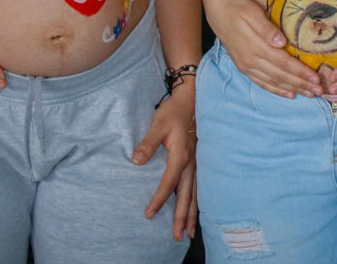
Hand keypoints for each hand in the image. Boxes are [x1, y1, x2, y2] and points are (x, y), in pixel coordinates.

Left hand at [132, 86, 197, 238]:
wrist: (193, 99)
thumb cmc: (174, 112)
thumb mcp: (158, 124)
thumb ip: (147, 143)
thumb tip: (136, 160)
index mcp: (181, 155)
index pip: (169, 183)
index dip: (159, 199)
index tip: (149, 214)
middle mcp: (192, 163)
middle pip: (187, 195)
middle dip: (181, 217)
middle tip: (177, 237)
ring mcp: (199, 163)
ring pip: (196, 194)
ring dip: (192, 214)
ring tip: (188, 232)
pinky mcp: (200, 161)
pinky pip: (200, 187)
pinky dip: (198, 202)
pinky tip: (196, 212)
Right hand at [204, 0, 319, 98]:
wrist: (218, 13)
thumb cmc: (238, 9)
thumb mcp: (252, 12)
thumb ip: (266, 28)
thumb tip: (281, 42)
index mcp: (255, 46)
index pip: (283, 63)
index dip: (300, 72)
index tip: (316, 78)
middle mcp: (251, 60)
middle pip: (280, 76)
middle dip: (301, 84)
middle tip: (319, 90)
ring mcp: (246, 66)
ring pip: (273, 82)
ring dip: (292, 89)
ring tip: (310, 94)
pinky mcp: (244, 68)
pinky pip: (262, 83)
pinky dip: (276, 90)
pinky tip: (290, 94)